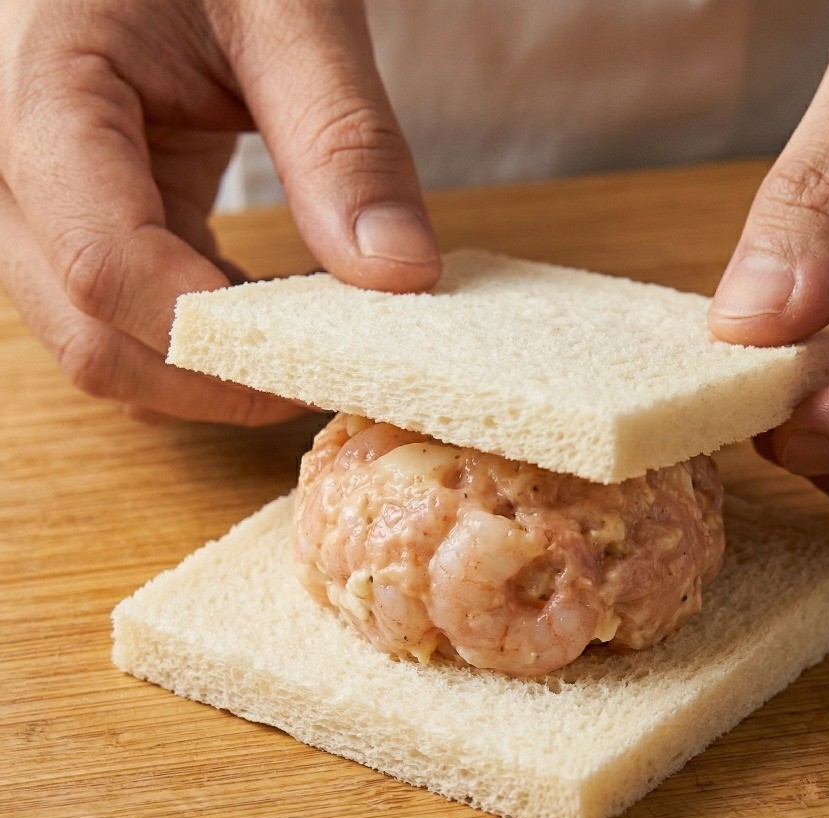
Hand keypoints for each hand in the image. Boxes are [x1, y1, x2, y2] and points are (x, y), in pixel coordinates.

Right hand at [0, 0, 439, 422]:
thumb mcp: (289, 12)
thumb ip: (342, 141)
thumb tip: (399, 274)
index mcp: (44, 91)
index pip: (106, 264)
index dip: (220, 342)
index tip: (324, 364)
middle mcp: (9, 161)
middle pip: (89, 335)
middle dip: (214, 380)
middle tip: (325, 377)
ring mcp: (36, 200)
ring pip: (99, 343)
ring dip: (205, 372)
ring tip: (305, 342)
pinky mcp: (79, 218)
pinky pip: (120, 316)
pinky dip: (199, 341)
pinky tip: (272, 315)